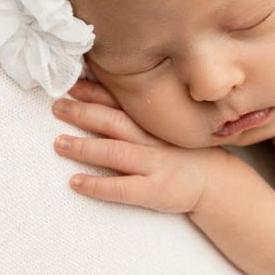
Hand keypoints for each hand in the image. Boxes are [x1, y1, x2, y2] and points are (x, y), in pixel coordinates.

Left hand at [51, 79, 221, 213]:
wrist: (217, 183)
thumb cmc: (187, 154)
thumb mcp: (167, 129)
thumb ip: (140, 117)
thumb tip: (104, 101)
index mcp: (154, 123)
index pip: (122, 102)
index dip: (95, 92)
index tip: (71, 84)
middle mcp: (153, 140)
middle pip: (115, 122)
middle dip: (84, 112)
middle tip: (57, 106)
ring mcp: (154, 165)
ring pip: (115, 152)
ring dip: (85, 146)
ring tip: (59, 143)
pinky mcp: (154, 191)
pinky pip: (121, 188)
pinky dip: (97, 185)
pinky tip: (75, 182)